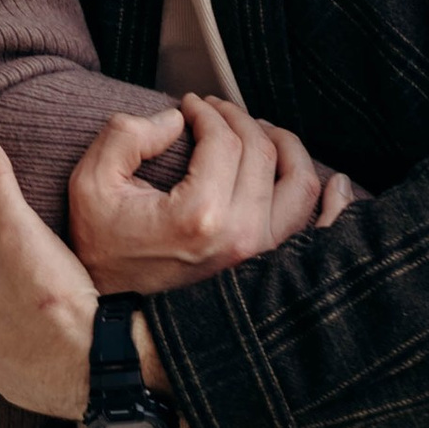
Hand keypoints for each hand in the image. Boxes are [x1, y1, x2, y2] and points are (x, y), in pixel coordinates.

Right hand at [70, 94, 357, 295]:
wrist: (114, 323)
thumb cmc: (102, 249)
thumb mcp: (91, 183)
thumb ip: (128, 135)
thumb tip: (175, 119)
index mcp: (200, 215)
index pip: (223, 139)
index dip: (205, 110)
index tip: (188, 104)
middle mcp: (241, 238)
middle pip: (261, 151)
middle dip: (238, 117)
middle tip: (214, 110)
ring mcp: (260, 260)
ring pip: (299, 184)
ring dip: (285, 145)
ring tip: (260, 130)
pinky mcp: (267, 274)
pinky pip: (318, 234)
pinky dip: (334, 206)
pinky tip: (338, 183)